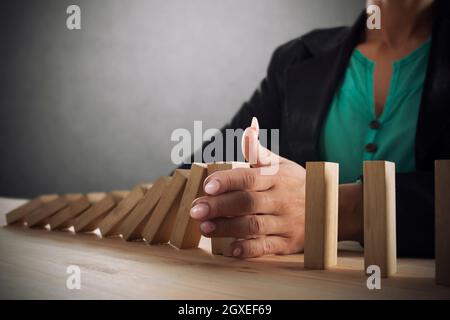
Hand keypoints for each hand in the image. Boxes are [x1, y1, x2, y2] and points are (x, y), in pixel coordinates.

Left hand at [190, 117, 305, 257]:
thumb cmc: (297, 183)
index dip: (227, 181)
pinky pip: (267, 247)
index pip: (249, 177)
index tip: (207, 186)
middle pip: (246, 203)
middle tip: (195, 210)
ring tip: (205, 227)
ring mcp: (285, 222)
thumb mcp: (282, 165)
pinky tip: (230, 249)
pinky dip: (248, 249)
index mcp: (276, 178)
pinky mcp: (288, 243)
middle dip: (219, 207)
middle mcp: (281, 199)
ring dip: (227, 228)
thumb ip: (259, 150)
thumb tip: (249, 125)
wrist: (331, 209)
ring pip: (253, 226)